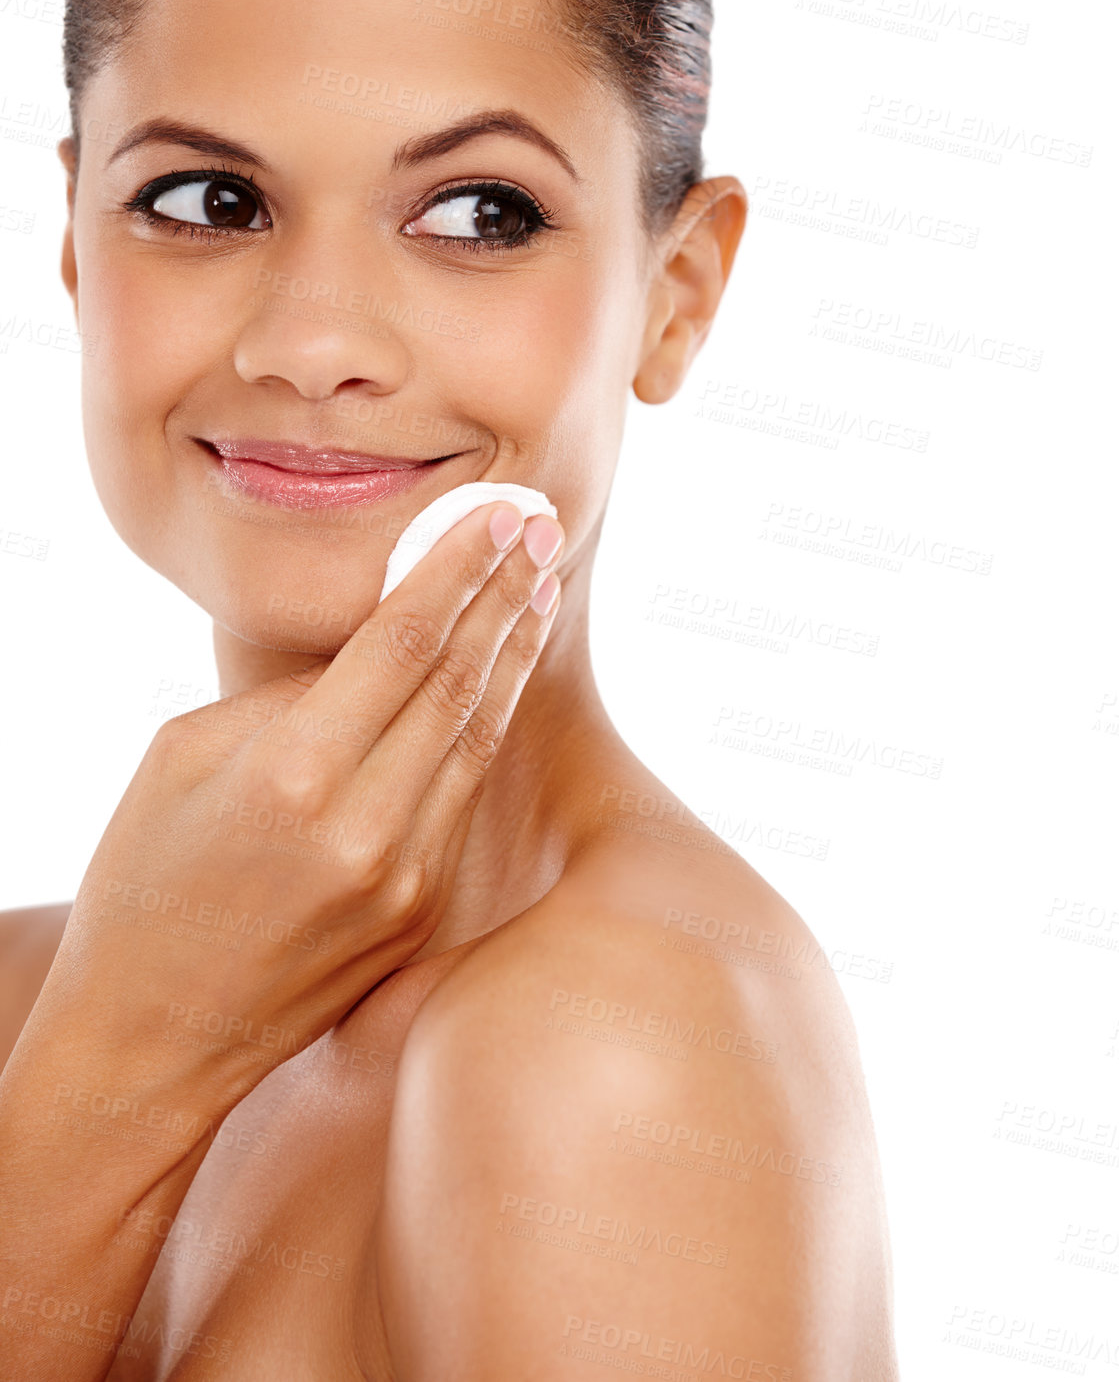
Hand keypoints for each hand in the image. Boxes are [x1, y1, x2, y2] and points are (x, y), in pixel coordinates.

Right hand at [35, 502, 562, 1102]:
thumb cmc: (146, 877)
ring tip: (539, 589)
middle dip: (505, 593)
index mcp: (293, 773)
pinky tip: (501, 679)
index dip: (460, 567)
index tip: (501, 513)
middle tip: (543, 529)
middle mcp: (364, 826)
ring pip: (479, 738)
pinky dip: (486, 727)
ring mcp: (404, 878)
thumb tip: (372, 646)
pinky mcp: (419, 914)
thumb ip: (288, 696)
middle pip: (460, 680)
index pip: (404, 640)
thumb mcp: (185, 755)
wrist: (151, 1034)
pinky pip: (461, 797)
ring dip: (515, 655)